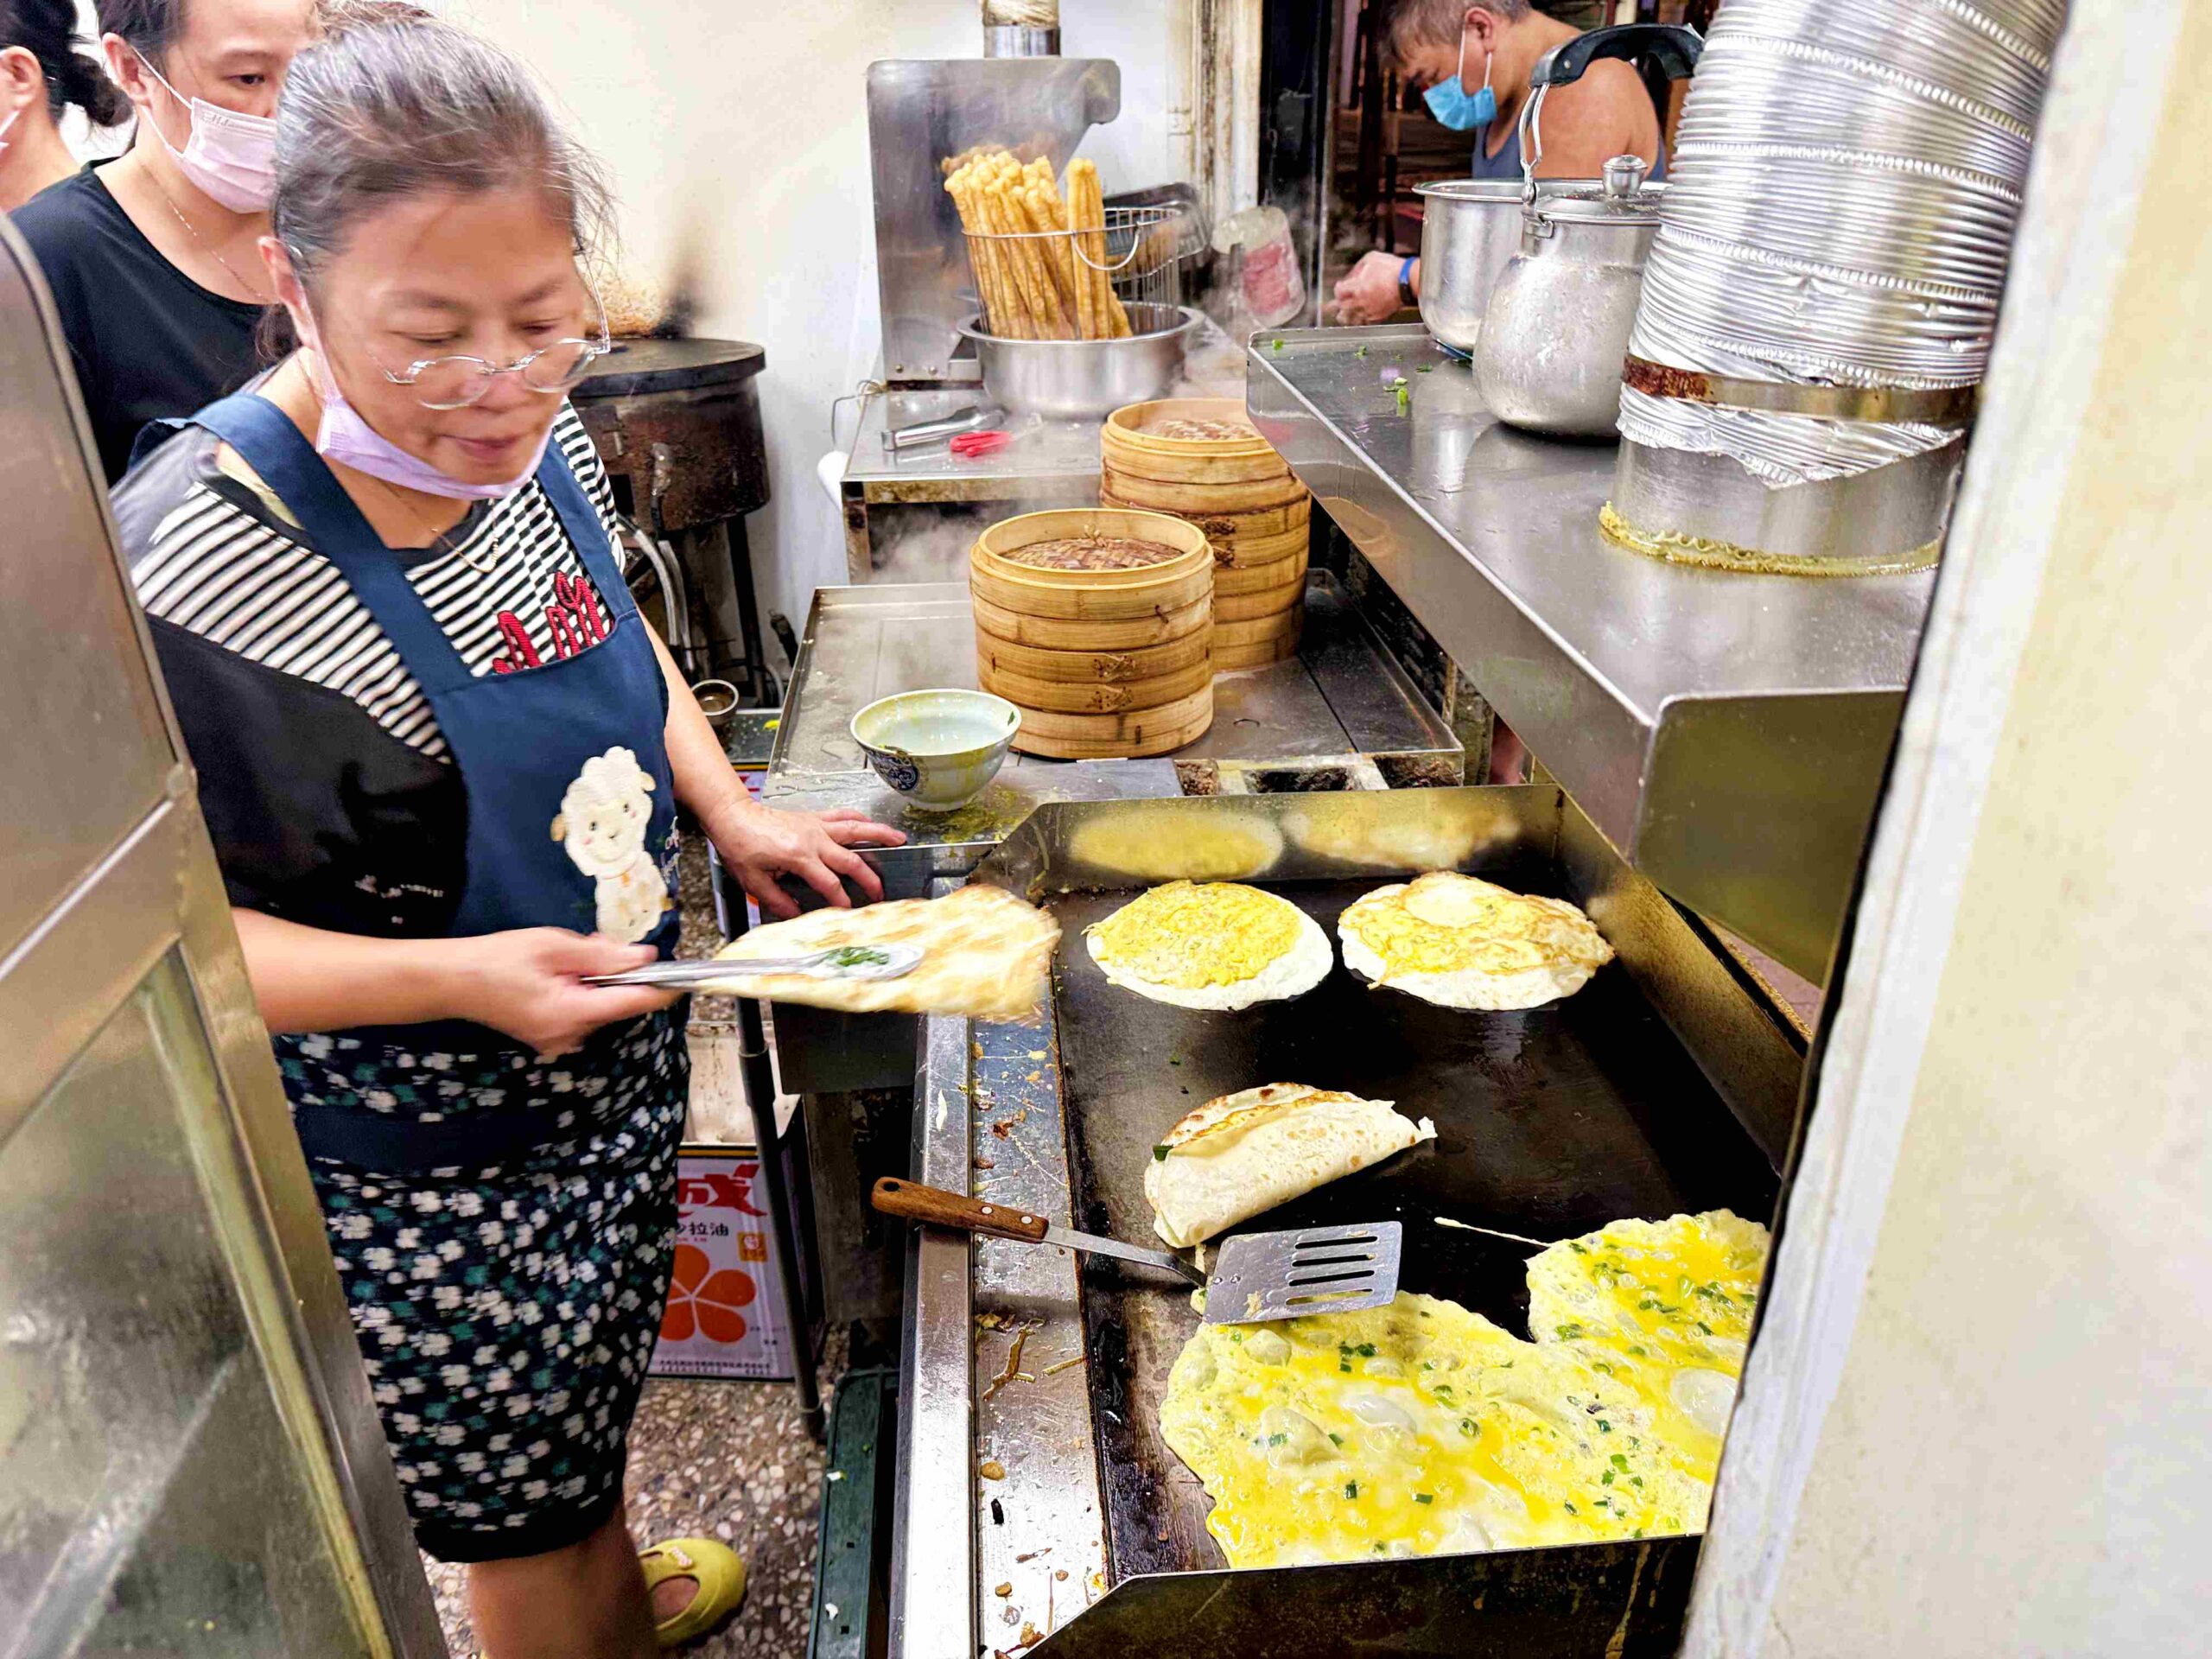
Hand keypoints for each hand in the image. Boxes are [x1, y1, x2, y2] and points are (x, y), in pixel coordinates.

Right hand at [446, 928, 680, 1056]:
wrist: (450, 982)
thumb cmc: (499, 959)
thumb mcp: (555, 947)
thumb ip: (604, 955)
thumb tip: (646, 960)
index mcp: (574, 1014)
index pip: (635, 1003)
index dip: (664, 988)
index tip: (689, 976)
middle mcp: (571, 1036)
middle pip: (617, 1003)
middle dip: (616, 973)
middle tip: (591, 946)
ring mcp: (559, 1041)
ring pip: (599, 1005)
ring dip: (595, 980)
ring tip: (564, 958)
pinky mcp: (550, 1037)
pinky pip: (581, 1010)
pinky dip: (580, 990)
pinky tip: (556, 973)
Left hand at [707, 801, 907, 919]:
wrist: (733, 817)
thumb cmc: (740, 845)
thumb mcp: (753, 881)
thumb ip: (778, 900)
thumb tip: (796, 915)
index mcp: (799, 857)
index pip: (829, 883)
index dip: (841, 900)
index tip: (848, 911)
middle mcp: (813, 839)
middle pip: (850, 860)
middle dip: (869, 877)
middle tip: (881, 890)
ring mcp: (815, 825)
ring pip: (855, 829)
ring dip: (879, 834)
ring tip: (900, 838)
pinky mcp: (813, 817)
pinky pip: (841, 815)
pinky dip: (859, 818)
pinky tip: (870, 822)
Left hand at [1332, 250, 1408, 325]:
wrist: (1408, 281)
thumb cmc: (1391, 268)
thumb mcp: (1371, 258)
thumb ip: (1358, 267)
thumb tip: (1352, 274)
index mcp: (1357, 286)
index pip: (1339, 291)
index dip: (1337, 288)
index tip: (1339, 286)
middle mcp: (1361, 301)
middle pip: (1341, 307)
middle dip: (1334, 306)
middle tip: (1328, 307)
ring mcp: (1370, 310)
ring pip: (1351, 318)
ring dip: (1345, 317)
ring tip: (1340, 317)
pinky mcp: (1379, 315)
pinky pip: (1365, 321)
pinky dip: (1359, 319)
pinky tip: (1358, 318)